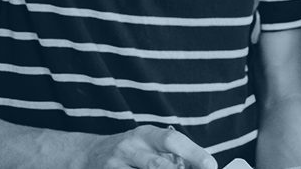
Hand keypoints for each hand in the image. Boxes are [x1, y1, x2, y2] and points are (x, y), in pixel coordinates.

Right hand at [81, 124, 217, 168]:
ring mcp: (116, 164)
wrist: (89, 154)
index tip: (210, 165)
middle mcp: (130, 146)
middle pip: (158, 165)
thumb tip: (201, 165)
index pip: (172, 140)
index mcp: (146, 134)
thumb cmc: (131, 150)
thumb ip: (171, 154)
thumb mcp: (149, 144)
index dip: (193, 152)